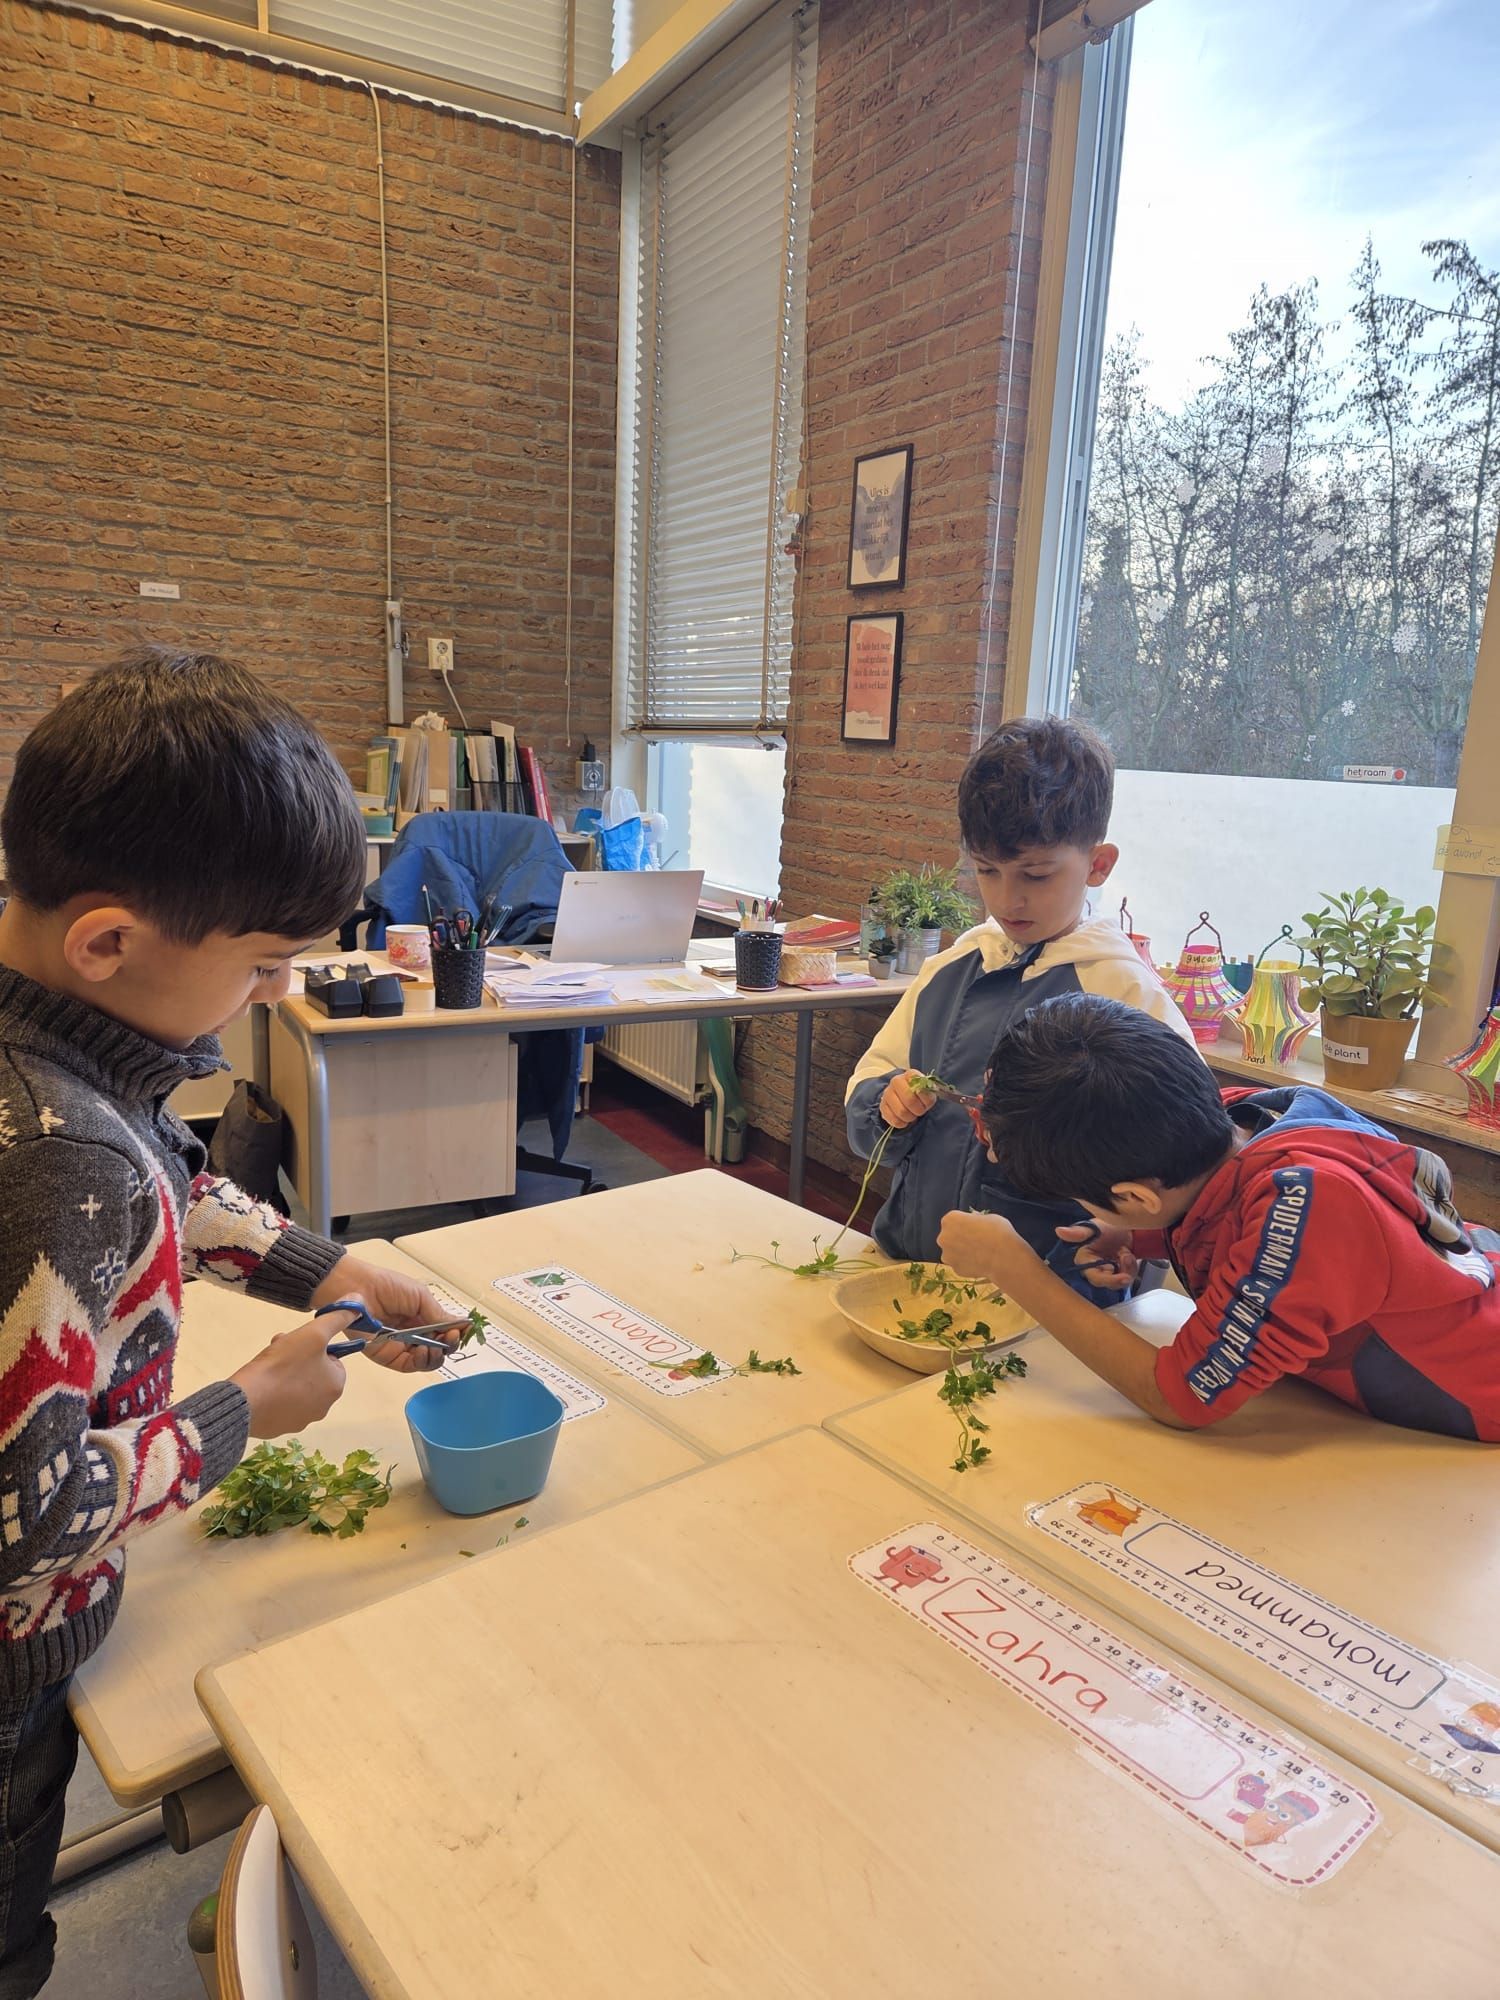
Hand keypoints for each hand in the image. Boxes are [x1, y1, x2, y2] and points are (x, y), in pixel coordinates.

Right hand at [231, 1316, 347, 1438]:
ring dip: (284, 1373)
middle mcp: (323, 1407)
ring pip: (296, 1387)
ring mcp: (300, 1420)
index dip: (313, 1347)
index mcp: (335, 1386)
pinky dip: (272, 1393)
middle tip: (278, 1351)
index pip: (331, 1359)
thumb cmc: (283, 1365)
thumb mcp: (313, 1334)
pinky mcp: (279, 1427)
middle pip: (313, 1373)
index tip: (296, 1342)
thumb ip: (337, 1318)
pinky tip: (259, 1385)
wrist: (246, 1401)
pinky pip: (280, 1403)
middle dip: (297, 1359)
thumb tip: (358, 1301)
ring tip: (266, 1366)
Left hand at [312, 1255, 458, 1373]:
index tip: (462, 1330)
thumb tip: (463, 1324)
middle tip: (451, 1337)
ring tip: (437, 1346)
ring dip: (437, 1356)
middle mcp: (415, 1335)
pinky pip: (410, 1366)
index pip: (445, 1332)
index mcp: (423, 1318)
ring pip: (427, 1361)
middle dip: (449, 1345)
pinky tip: (424, 1350)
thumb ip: (439, 1314)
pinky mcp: (389, 1357)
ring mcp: (402, 1347)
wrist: (359, 1289)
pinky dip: (421, 1362)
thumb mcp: (420, 1296)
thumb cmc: (388, 1286)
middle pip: (439, 1349)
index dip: (455, 1334)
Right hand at [880, 1070, 937, 1129]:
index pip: (918, 1083)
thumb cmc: (919, 1095)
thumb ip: (928, 1090)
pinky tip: (905, 1120)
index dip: (925, 1096)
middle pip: (909, 1099)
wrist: (904, 1099)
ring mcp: (887, 1093)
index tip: (927, 1102)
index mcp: (910, 1075)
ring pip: (901, 1111)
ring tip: (912, 1115)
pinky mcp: (882, 1106)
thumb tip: (927, 1091)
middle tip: (920, 1111)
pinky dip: (902, 1123)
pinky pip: (894, 1120)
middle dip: (918, 1109)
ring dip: (910, 1117)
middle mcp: (896, 1081)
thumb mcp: (927, 1091)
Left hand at [938, 1209, 1037, 1289]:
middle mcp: (944, 1237)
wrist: (1004, 1258)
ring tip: (979, 1253)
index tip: (973, 1227)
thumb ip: (975, 1220)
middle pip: (949, 1236)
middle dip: (959, 1238)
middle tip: (975, 1241)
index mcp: (950, 1219)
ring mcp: (948, 1255)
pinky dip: (967, 1264)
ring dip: (961, 1252)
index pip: (953, 1220)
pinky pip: (960, 1265)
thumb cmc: (998, 1232)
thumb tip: (974, 1223)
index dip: (964, 1223)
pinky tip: (980, 1263)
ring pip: (953, 1252)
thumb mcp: (988, 1217)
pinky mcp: (955, 1270)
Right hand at [1056, 1223, 1138, 1291]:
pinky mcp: (1119, 1273)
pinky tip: (1129, 1255)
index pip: (1094, 1277)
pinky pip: (1127, 1278)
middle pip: (1107, 1283)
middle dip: (1120, 1273)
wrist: (1128, 1226)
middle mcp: (1094, 1269)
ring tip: (1126, 1251)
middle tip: (1127, 1257)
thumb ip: (1078, 1232)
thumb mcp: (1095, 1227)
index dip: (1108, 1279)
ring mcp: (1107, 1273)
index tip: (1123, 1276)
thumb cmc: (1109, 1224)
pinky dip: (1131, 1267)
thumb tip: (1059, 1231)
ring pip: (1119, 1282)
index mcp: (1085, 1260)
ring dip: (1127, 1267)